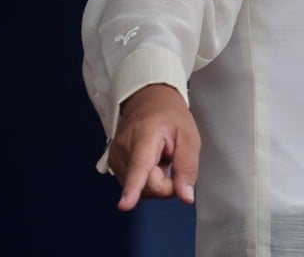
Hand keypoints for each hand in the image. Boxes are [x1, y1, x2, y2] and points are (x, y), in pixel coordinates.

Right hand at [106, 84, 200, 210]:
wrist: (148, 100)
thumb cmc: (169, 116)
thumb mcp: (189, 137)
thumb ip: (188, 168)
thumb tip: (185, 197)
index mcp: (144, 136)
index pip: (139, 167)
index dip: (133, 188)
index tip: (124, 205)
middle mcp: (124, 149)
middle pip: (145, 186)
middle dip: (166, 184)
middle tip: (174, 163)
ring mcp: (115, 158)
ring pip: (140, 189)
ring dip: (157, 181)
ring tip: (161, 158)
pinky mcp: (113, 165)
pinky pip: (135, 184)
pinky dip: (147, 179)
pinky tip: (152, 163)